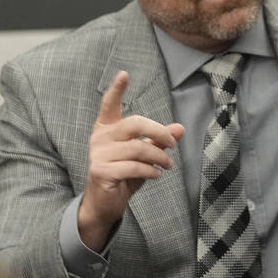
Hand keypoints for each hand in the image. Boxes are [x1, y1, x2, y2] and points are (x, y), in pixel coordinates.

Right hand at [78, 71, 184, 250]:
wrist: (105, 203)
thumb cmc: (124, 174)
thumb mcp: (144, 154)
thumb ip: (159, 140)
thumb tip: (180, 128)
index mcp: (107, 129)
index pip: (109, 105)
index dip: (116, 89)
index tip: (124, 74)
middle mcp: (99, 138)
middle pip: (135, 124)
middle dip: (159, 132)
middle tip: (173, 144)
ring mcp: (98, 154)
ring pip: (139, 148)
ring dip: (160, 157)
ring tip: (168, 165)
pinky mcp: (100, 171)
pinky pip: (134, 167)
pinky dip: (151, 171)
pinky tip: (156, 174)